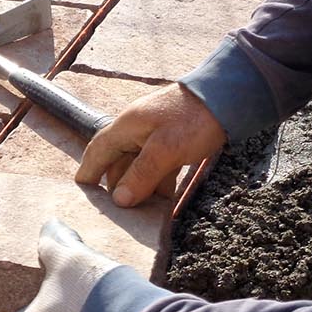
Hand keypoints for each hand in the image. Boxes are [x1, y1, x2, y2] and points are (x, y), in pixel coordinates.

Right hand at [76, 83, 227, 206]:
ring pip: (139, 167)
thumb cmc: (193, 120)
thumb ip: (141, 175)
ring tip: (141, 214)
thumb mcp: (165, 150)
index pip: (98, 151)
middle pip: (118, 163)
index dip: (88, 172)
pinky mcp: (173, 142)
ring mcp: (155, 136)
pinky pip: (158, 167)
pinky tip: (162, 201)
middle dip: (118, 188)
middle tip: (117, 214)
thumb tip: (120, 200)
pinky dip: (158, 183)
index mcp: (126, 127)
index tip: (83, 193)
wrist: (228, 97)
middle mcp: (136, 131)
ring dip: (140, 189)